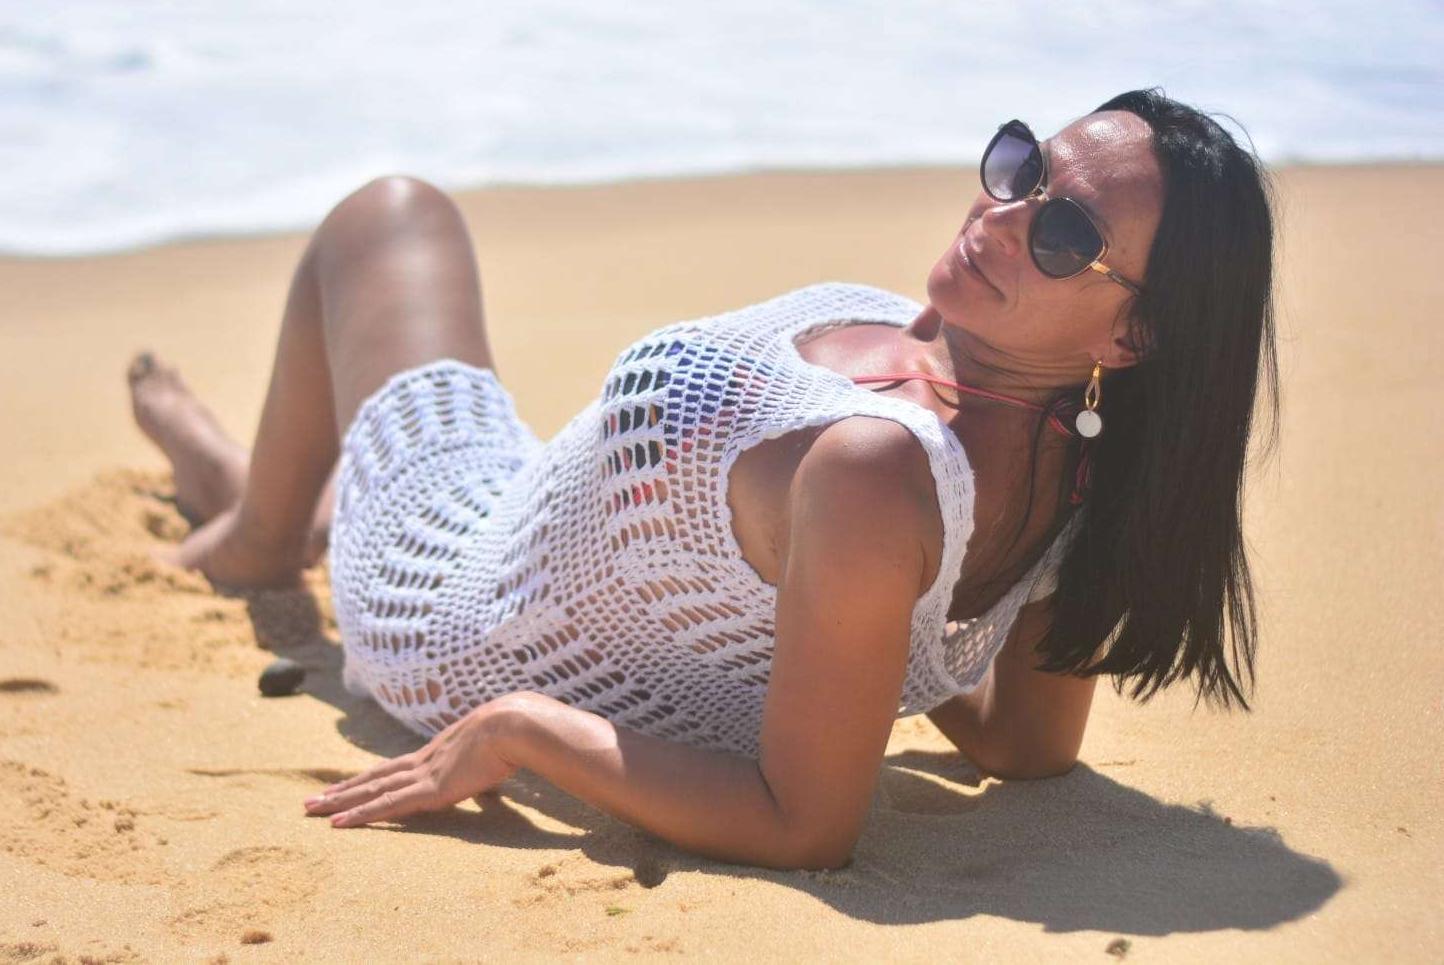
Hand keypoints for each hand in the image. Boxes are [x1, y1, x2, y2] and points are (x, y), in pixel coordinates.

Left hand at [302, 695, 527, 827]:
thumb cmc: (511, 735)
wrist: (513, 725)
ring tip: (311, 809)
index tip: (348, 785)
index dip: (370, 778)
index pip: (395, 768)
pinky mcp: (427, 790)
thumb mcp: (494, 751)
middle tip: (313, 800)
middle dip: (342, 790)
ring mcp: (422, 775)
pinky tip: (337, 823)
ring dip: (339, 801)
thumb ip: (487, 762)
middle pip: (373, 777)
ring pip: (370, 790)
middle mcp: (422, 762)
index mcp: (438, 753)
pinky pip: (385, 806)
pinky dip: (359, 814)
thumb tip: (498, 768)